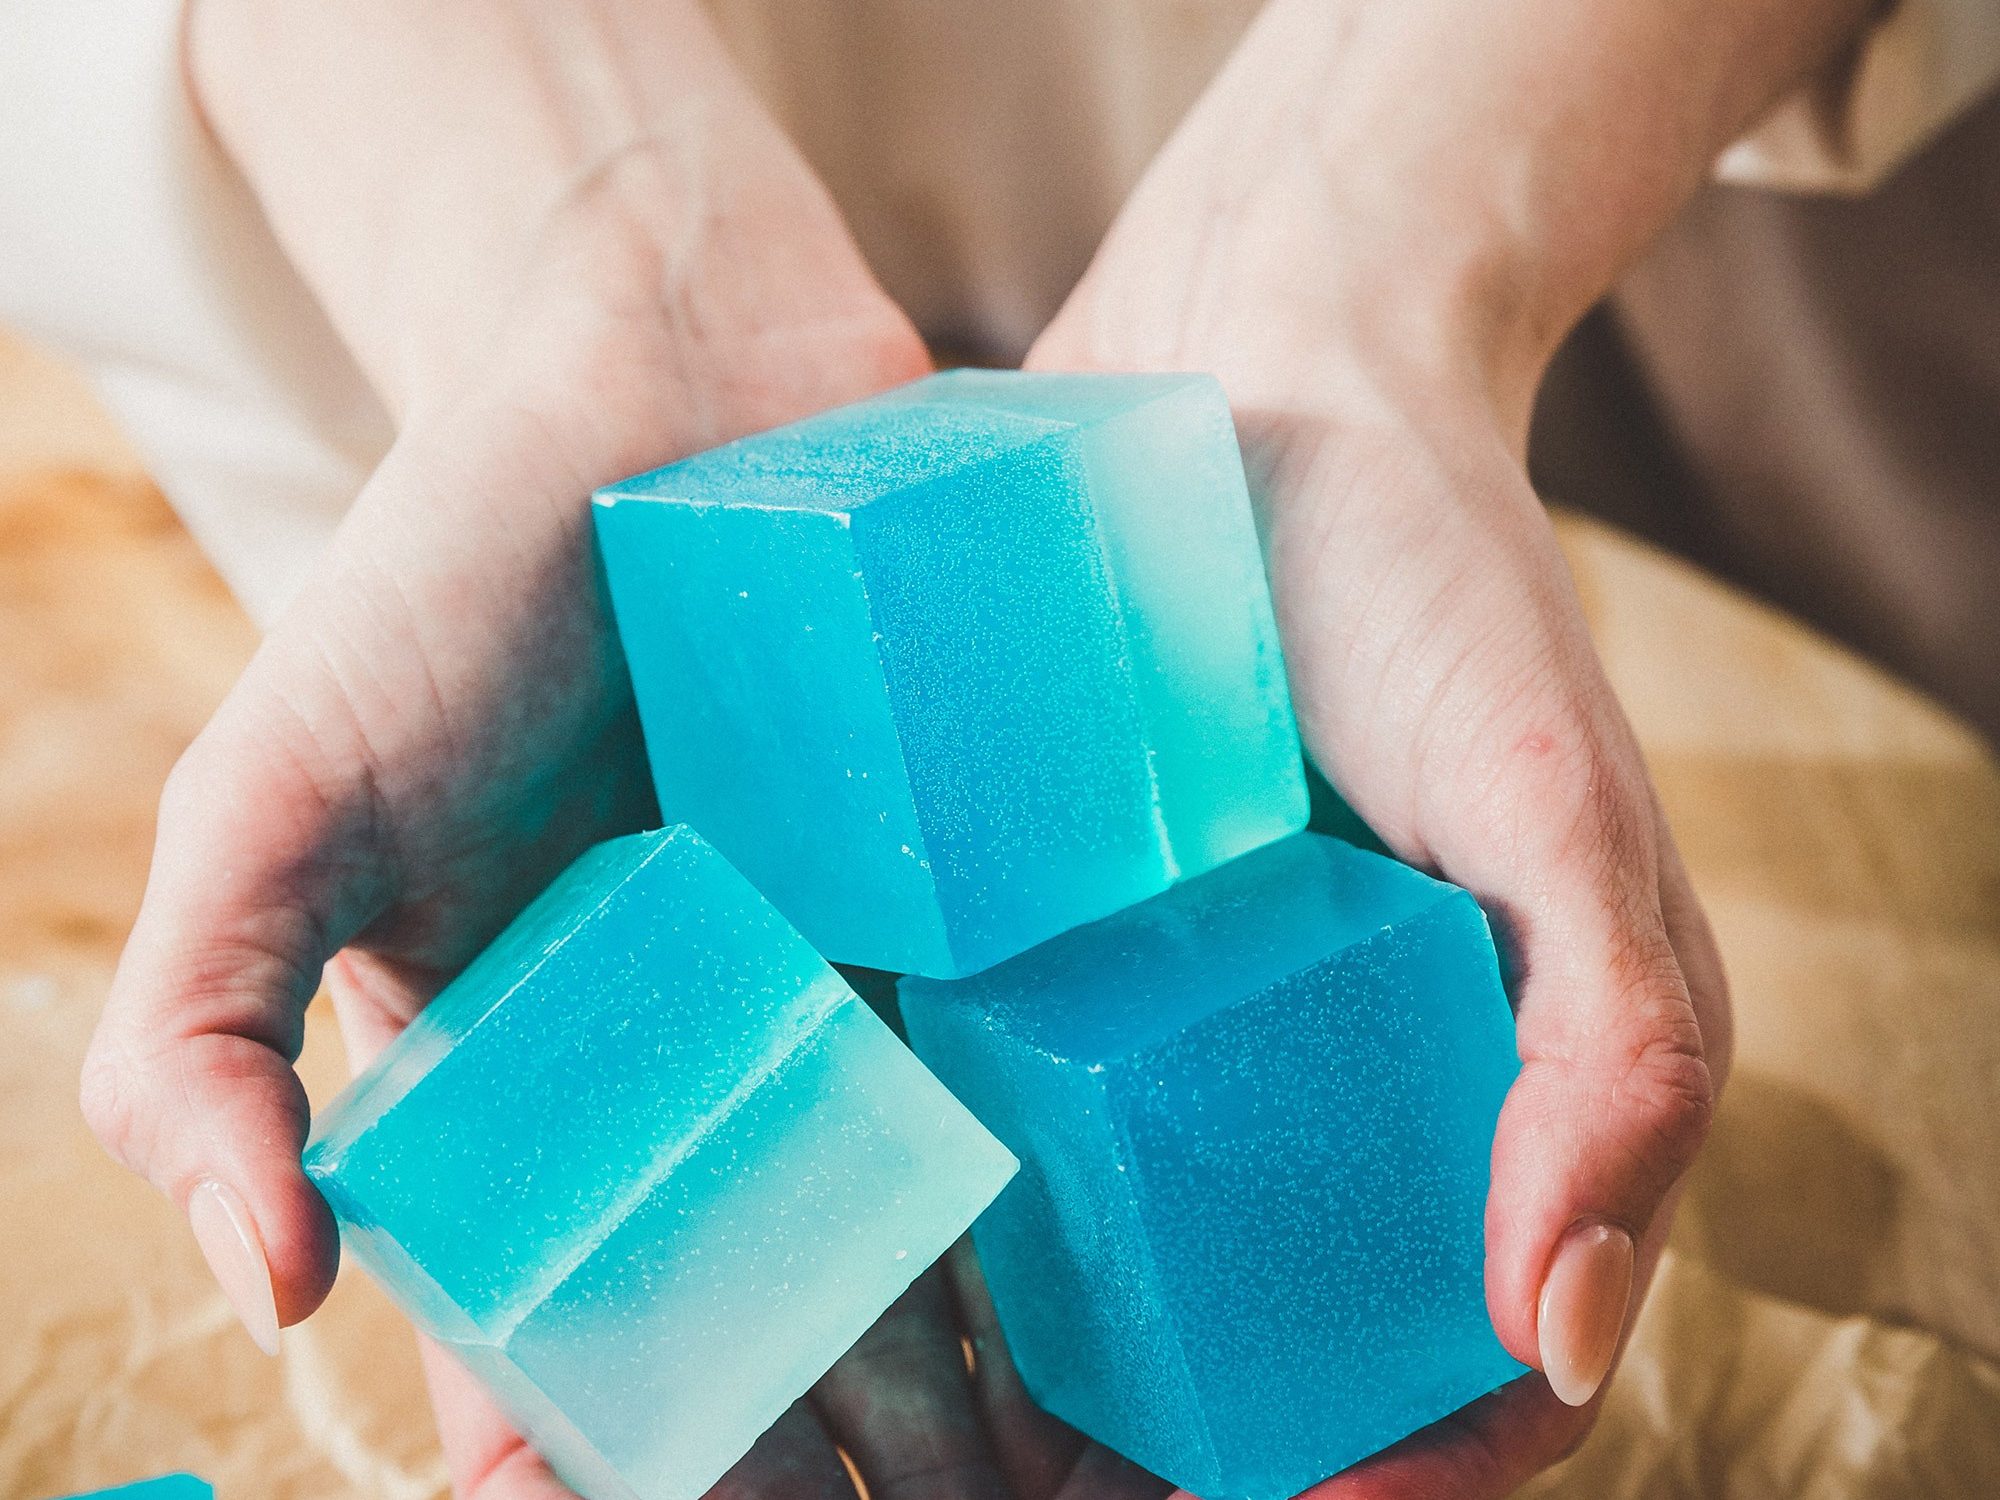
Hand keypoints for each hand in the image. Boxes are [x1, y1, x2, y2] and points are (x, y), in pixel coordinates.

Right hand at [72, 4, 1096, 1497]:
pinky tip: (1198, 1277)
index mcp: (556, 1091)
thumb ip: (200, 1025)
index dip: (642, 1461)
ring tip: (1114, 1472)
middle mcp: (726, 1067)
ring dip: (1032, 1379)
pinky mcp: (1003, 887)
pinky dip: (1128, 1181)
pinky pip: (1073, 1060)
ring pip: (957, 1237)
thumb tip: (263, 1285)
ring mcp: (877, 983)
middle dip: (880, 1456)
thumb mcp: (279, 794)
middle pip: (801, 1321)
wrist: (663, 356)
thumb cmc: (452, 573)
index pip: (596, 1340)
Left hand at [1013, 0, 1860, 1484]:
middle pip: (1250, 1328)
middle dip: (1168, 1448)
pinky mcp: (1038, 913)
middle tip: (1028, 1492)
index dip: (1390, 1468)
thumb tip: (1565, 1333)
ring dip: (1027, 1363)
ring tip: (913, 1423)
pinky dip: (931, 1186)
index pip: (1450, 1350)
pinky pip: (985, 1082)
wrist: (1264, 354)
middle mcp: (1304, 1062)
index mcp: (1458, 1073)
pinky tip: (841, 1232)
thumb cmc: (1437, 576)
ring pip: (1103, 1242)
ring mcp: (1163, 996)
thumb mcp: (1562, 803)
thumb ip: (1616, 1052)